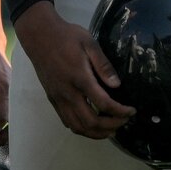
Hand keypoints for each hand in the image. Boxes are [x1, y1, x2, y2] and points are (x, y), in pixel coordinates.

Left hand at [0, 32, 10, 146]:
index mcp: (3, 89)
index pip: (1, 117)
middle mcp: (13, 91)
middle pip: (12, 120)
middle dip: (1, 135)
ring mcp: (15, 91)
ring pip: (14, 117)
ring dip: (4, 129)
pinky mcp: (13, 91)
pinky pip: (12, 109)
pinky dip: (4, 121)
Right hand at [15, 1, 134, 138]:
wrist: (39, 37)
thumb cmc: (67, 37)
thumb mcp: (90, 44)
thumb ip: (103, 65)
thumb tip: (117, 85)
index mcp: (80, 78)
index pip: (103, 104)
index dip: (120, 112)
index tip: (131, 112)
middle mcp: (67, 93)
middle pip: (90, 122)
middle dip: (110, 126)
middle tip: (124, 121)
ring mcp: (58, 98)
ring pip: (76, 126)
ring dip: (95, 133)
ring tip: (110, 129)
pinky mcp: (52, 99)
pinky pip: (66, 121)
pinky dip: (80, 128)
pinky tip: (91, 124)